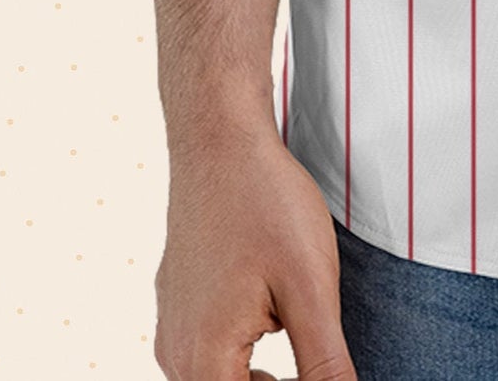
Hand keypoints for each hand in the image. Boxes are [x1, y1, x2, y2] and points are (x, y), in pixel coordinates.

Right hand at [153, 122, 357, 379]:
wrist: (220, 140)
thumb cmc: (266, 205)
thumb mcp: (311, 290)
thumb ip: (324, 364)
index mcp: (203, 362)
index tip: (323, 371)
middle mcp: (176, 354)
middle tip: (318, 358)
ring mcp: (172, 328)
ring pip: (219, 378)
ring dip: (260, 378)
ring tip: (300, 340)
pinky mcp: (178, 304)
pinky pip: (209, 350)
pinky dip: (242, 353)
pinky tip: (274, 315)